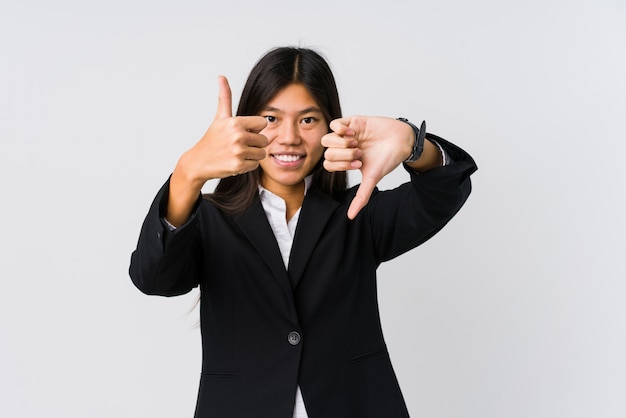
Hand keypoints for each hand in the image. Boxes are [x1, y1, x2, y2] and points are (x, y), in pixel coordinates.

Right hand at [167, 76, 267, 225]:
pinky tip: (235, 162)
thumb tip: (221, 76)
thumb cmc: (212, 139)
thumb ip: (225, 97)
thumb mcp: (219, 117)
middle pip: (264, 140)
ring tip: (237, 153)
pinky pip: (255, 164)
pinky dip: (247, 165)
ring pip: (261, 153)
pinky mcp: (238, 166)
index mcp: (235, 122)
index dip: (255, 128)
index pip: (263, 123)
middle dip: (255, 143)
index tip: (243, 132)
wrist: (198, 161)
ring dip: (252, 155)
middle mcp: (238, 135)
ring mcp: (238, 151)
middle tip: (239, 145)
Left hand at [322, 116, 413, 219]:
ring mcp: (346, 134)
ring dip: (340, 143)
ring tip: (356, 143)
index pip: (328, 164)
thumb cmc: (388, 159)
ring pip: (327, 138)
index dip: (340, 166)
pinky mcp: (351, 121)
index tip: (358, 165)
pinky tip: (354, 133)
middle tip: (359, 154)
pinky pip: (334, 124)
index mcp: (345, 160)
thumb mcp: (372, 179)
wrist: (402, 140)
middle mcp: (343, 148)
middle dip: (342, 155)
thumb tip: (351, 217)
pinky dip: (341, 130)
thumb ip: (361, 196)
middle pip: (326, 152)